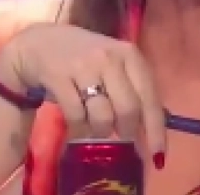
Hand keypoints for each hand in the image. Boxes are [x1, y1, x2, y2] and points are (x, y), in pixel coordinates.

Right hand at [0, 23, 164, 152]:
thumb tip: (152, 132)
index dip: (155, 130)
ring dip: (100, 131)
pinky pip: (76, 115)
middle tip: (119, 136)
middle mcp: (110, 58)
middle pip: (128, 109)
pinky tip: (78, 127)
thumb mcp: (115, 66)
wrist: (41, 42)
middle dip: (126, 131)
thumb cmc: (87, 59)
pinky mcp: (59, 76)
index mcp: (130, 55)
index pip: (150, 98)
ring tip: (95, 128)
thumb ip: (134, 92)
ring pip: (103, 115)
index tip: (157, 156)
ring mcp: (84, 66)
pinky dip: (79, 129)